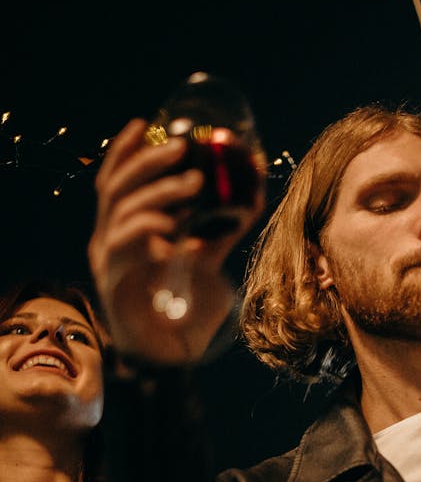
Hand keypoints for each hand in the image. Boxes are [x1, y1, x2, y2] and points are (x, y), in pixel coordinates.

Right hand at [88, 119, 265, 363]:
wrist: (175, 358)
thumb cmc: (189, 311)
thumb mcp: (210, 260)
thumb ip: (222, 230)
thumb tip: (251, 193)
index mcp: (127, 228)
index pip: (116, 178)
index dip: (126, 149)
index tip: (146, 122)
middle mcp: (112, 239)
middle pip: (117, 184)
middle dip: (148, 160)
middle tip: (182, 148)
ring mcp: (109, 259)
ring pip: (123, 207)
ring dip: (161, 190)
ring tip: (196, 185)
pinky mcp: (112, 280)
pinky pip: (123, 241)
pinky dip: (148, 227)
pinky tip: (174, 231)